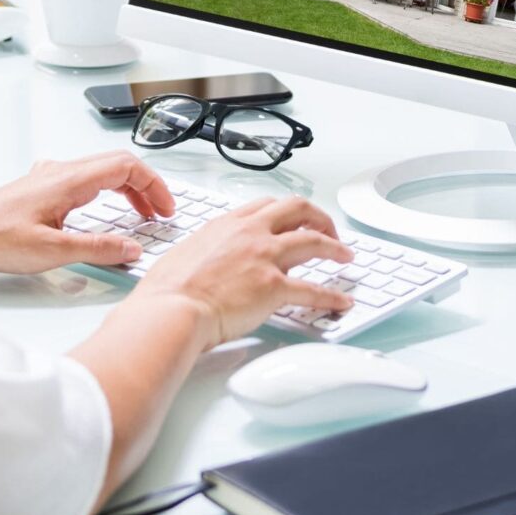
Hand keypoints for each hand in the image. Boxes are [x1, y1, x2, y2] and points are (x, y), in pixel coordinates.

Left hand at [0, 151, 175, 274]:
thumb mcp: (52, 251)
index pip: (127, 167)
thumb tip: (132, 249)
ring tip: (140, 216)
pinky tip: (102, 217)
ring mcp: (49, 179)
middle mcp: (60, 172)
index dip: (154, 186)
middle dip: (145, 189)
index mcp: (68, 179)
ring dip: (126, 192)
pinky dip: (105, 196)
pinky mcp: (40, 191)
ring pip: (101, 173)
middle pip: (118, 166)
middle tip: (160, 215)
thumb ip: (97, 249)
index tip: (166, 210)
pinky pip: (83, 183)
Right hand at [130, 196, 354, 349]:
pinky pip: (313, 290)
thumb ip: (207, 250)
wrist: (172, 309)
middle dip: (320, 218)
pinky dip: (331, 296)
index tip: (295, 219)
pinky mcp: (274, 287)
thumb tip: (210, 260)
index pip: (267, 205)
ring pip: (314, 241)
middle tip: (329, 231)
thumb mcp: (186, 253)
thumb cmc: (169, 290)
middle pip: (298, 210)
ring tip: (346, 256)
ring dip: (336, 248)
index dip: (288, 211)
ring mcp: (265, 257)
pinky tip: (341, 301)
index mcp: (228, 224)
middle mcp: (251, 233)